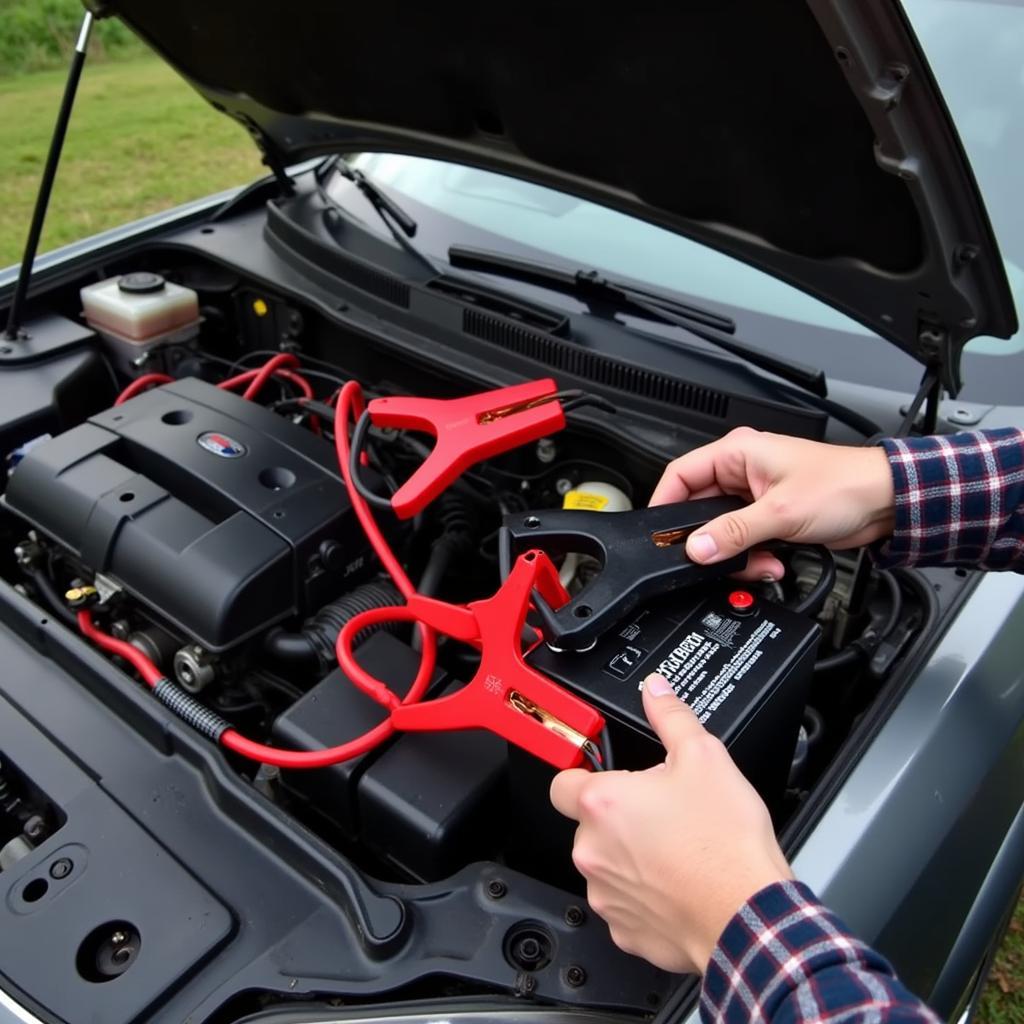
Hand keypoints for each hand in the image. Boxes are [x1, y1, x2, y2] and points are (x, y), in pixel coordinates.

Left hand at [550, 674, 792, 973]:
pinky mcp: (624, 930)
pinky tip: (678, 882)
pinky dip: (644, 895)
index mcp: (602, 803)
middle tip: (659, 810)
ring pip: (606, 864)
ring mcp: (605, 894)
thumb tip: (656, 691)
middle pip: (588, 823)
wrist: (746, 914)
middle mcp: (592, 850)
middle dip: (618, 815)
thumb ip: (670, 717)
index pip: (562, 780)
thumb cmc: (724, 844)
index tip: (606, 776)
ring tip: (674, 848)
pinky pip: (624, 904)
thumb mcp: (704, 757)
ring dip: (629, 855)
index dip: (583, 773)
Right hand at [651, 427, 895, 580]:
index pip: (680, 474)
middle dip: (711, 539)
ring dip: (737, 552)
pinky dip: (753, 555)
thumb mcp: (779, 512)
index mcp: (737, 453)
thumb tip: (697, 548)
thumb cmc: (844, 485)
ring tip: (757, 562)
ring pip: (723, 529)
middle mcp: (742, 471)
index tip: (659, 532)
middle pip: (700, 509)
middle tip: (715, 557)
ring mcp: (755, 495)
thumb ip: (734, 532)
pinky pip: (744, 539)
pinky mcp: (769, 516)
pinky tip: (770, 563)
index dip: (664, 503)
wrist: (886, 502)